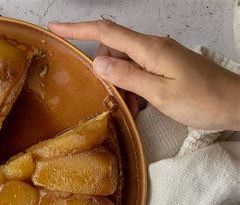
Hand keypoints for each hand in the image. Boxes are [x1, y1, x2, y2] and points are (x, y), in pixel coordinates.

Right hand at [49, 20, 239, 130]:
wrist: (235, 102)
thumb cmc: (202, 100)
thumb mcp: (161, 93)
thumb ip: (128, 77)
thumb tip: (97, 63)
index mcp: (150, 49)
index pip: (106, 32)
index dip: (78, 28)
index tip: (55, 28)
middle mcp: (152, 46)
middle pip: (113, 46)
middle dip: (100, 65)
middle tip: (100, 91)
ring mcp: (159, 54)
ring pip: (124, 61)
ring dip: (117, 81)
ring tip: (126, 104)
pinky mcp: (165, 64)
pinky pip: (137, 69)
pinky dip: (130, 84)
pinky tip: (136, 102)